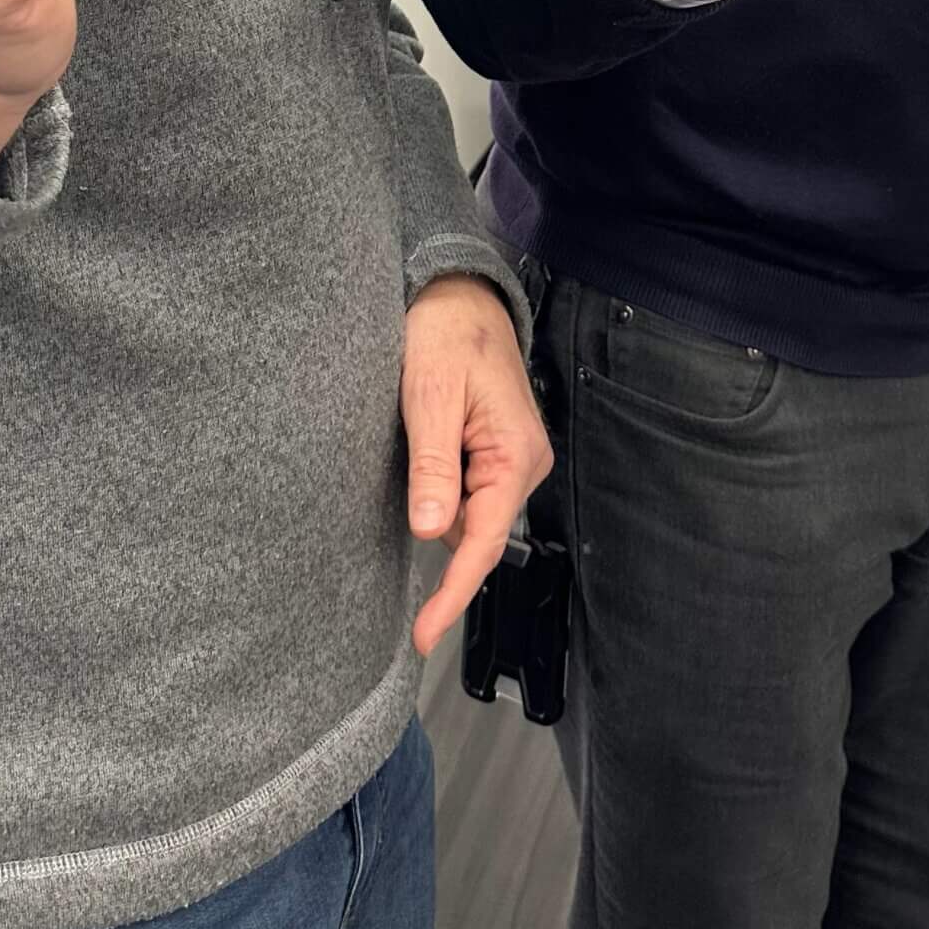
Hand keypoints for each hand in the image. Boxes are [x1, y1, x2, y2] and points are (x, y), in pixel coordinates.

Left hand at [402, 274, 553, 658]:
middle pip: (471, 532)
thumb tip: (430, 530)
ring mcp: (510, 461)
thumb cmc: (447, 334)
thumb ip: (434, 464)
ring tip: (415, 431)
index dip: (452, 594)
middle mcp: (522, 465)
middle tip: (405, 452)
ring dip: (432, 494)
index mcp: (515, 457)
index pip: (483, 544)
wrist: (458, 294)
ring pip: (462, 513)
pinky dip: (437, 482)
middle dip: (432, 518)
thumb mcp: (431, 396)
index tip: (424, 634)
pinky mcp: (493, 453)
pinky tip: (424, 439)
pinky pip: (463, 490)